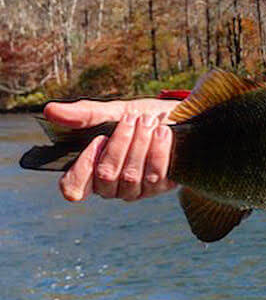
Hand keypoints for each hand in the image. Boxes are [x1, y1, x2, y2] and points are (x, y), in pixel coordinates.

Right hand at [44, 98, 179, 201]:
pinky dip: (159, 151)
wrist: (181, 118)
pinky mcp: (161, 187)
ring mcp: (137, 189)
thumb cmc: (142, 117)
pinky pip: (156, 175)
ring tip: (149, 122)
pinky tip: (164, 133)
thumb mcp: (115, 111)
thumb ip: (86, 115)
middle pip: (107, 176)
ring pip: (132, 177)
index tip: (98, 139)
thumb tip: (50, 110)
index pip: (73, 188)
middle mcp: (113, 186)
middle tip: (134, 118)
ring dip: (141, 144)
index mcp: (94, 169)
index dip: (82, 169)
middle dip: (121, 143)